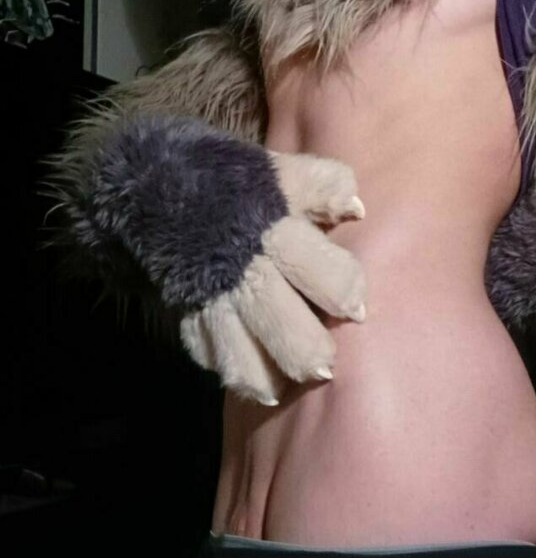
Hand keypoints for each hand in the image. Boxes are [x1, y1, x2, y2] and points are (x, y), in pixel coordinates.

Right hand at [181, 152, 365, 404]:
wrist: (154, 188)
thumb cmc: (235, 183)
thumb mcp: (281, 173)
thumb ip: (324, 186)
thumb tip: (357, 209)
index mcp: (275, 231)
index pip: (324, 272)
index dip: (346, 292)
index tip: (356, 308)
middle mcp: (243, 271)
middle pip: (283, 329)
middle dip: (308, 353)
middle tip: (325, 364)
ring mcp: (211, 298)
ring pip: (241, 358)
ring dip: (269, 377)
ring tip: (287, 384)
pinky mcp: (188, 315)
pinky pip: (211, 356)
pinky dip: (235, 372)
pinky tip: (258, 381)